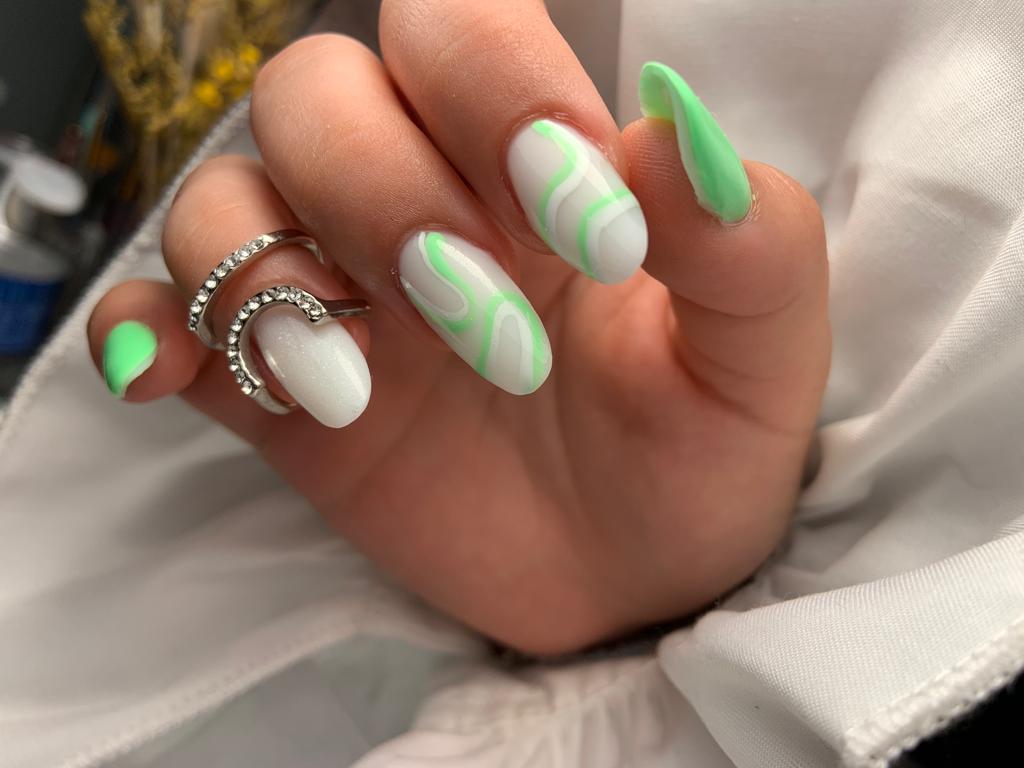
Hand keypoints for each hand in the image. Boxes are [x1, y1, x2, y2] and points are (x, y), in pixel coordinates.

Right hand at [87, 0, 827, 654]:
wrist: (637, 575)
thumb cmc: (700, 449)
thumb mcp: (761, 357)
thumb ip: (748, 243)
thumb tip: (667, 141)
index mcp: (536, 163)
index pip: (459, 27)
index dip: (495, 91)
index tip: (584, 230)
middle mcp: (422, 200)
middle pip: (317, 94)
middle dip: (386, 197)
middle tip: (488, 327)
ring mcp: (340, 295)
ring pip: (224, 197)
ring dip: (269, 273)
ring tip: (359, 384)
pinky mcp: (278, 391)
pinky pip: (166, 321)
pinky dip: (149, 331)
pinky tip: (174, 377)